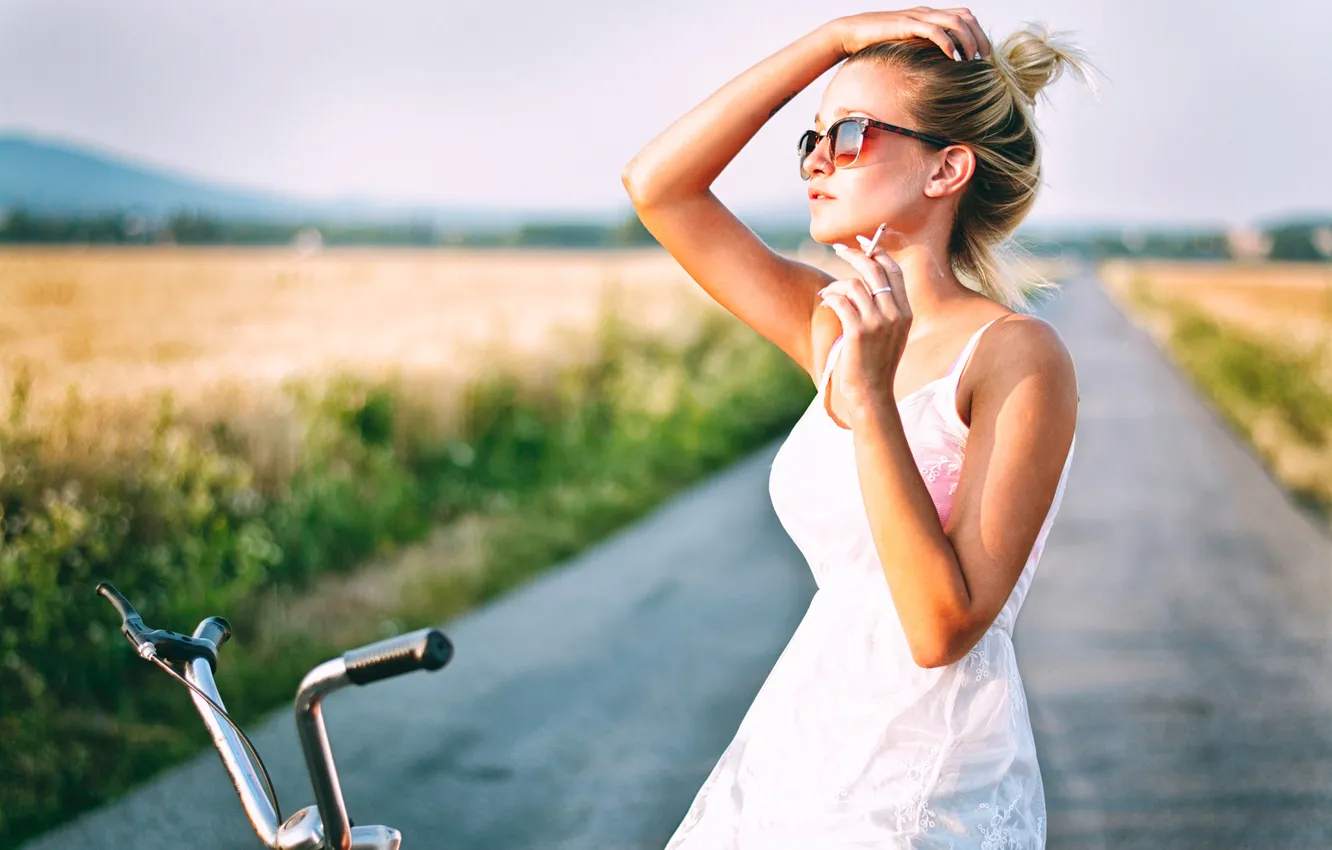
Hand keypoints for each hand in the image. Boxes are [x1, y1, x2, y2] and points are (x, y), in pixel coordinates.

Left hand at [819, 236, 912, 420]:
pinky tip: (825, 302)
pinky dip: (831, 298)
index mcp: (905, 312)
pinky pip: (841, 302)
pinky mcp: (858, 333)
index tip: (862, 244)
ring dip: (836, 285)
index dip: (878, 253)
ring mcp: (878, 323)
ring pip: (855, 285)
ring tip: (827, 293)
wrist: (872, 393)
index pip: (894, 271)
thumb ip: (885, 309)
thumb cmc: (876, 364)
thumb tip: (867, 283)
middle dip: (855, 255)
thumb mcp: (890, 334)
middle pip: (875, 270)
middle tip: (839, 249)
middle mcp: (895, 314)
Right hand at [830, 7, 991, 60]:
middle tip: (984, 58)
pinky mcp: (908, 25)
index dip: (978, 32)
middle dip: (979, 37)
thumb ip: (922, 47)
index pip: (964, 16)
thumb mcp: (906, 43)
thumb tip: (937, 66)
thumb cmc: (877, 41)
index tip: (983, 54)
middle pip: (965, 16)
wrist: (852, 32)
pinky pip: (934, 31)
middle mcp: (928, 12)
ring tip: (971, 60)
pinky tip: (953, 59)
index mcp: (929, 14)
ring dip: (967, 41)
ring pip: (955, 22)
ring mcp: (918, 17)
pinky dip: (947, 44)